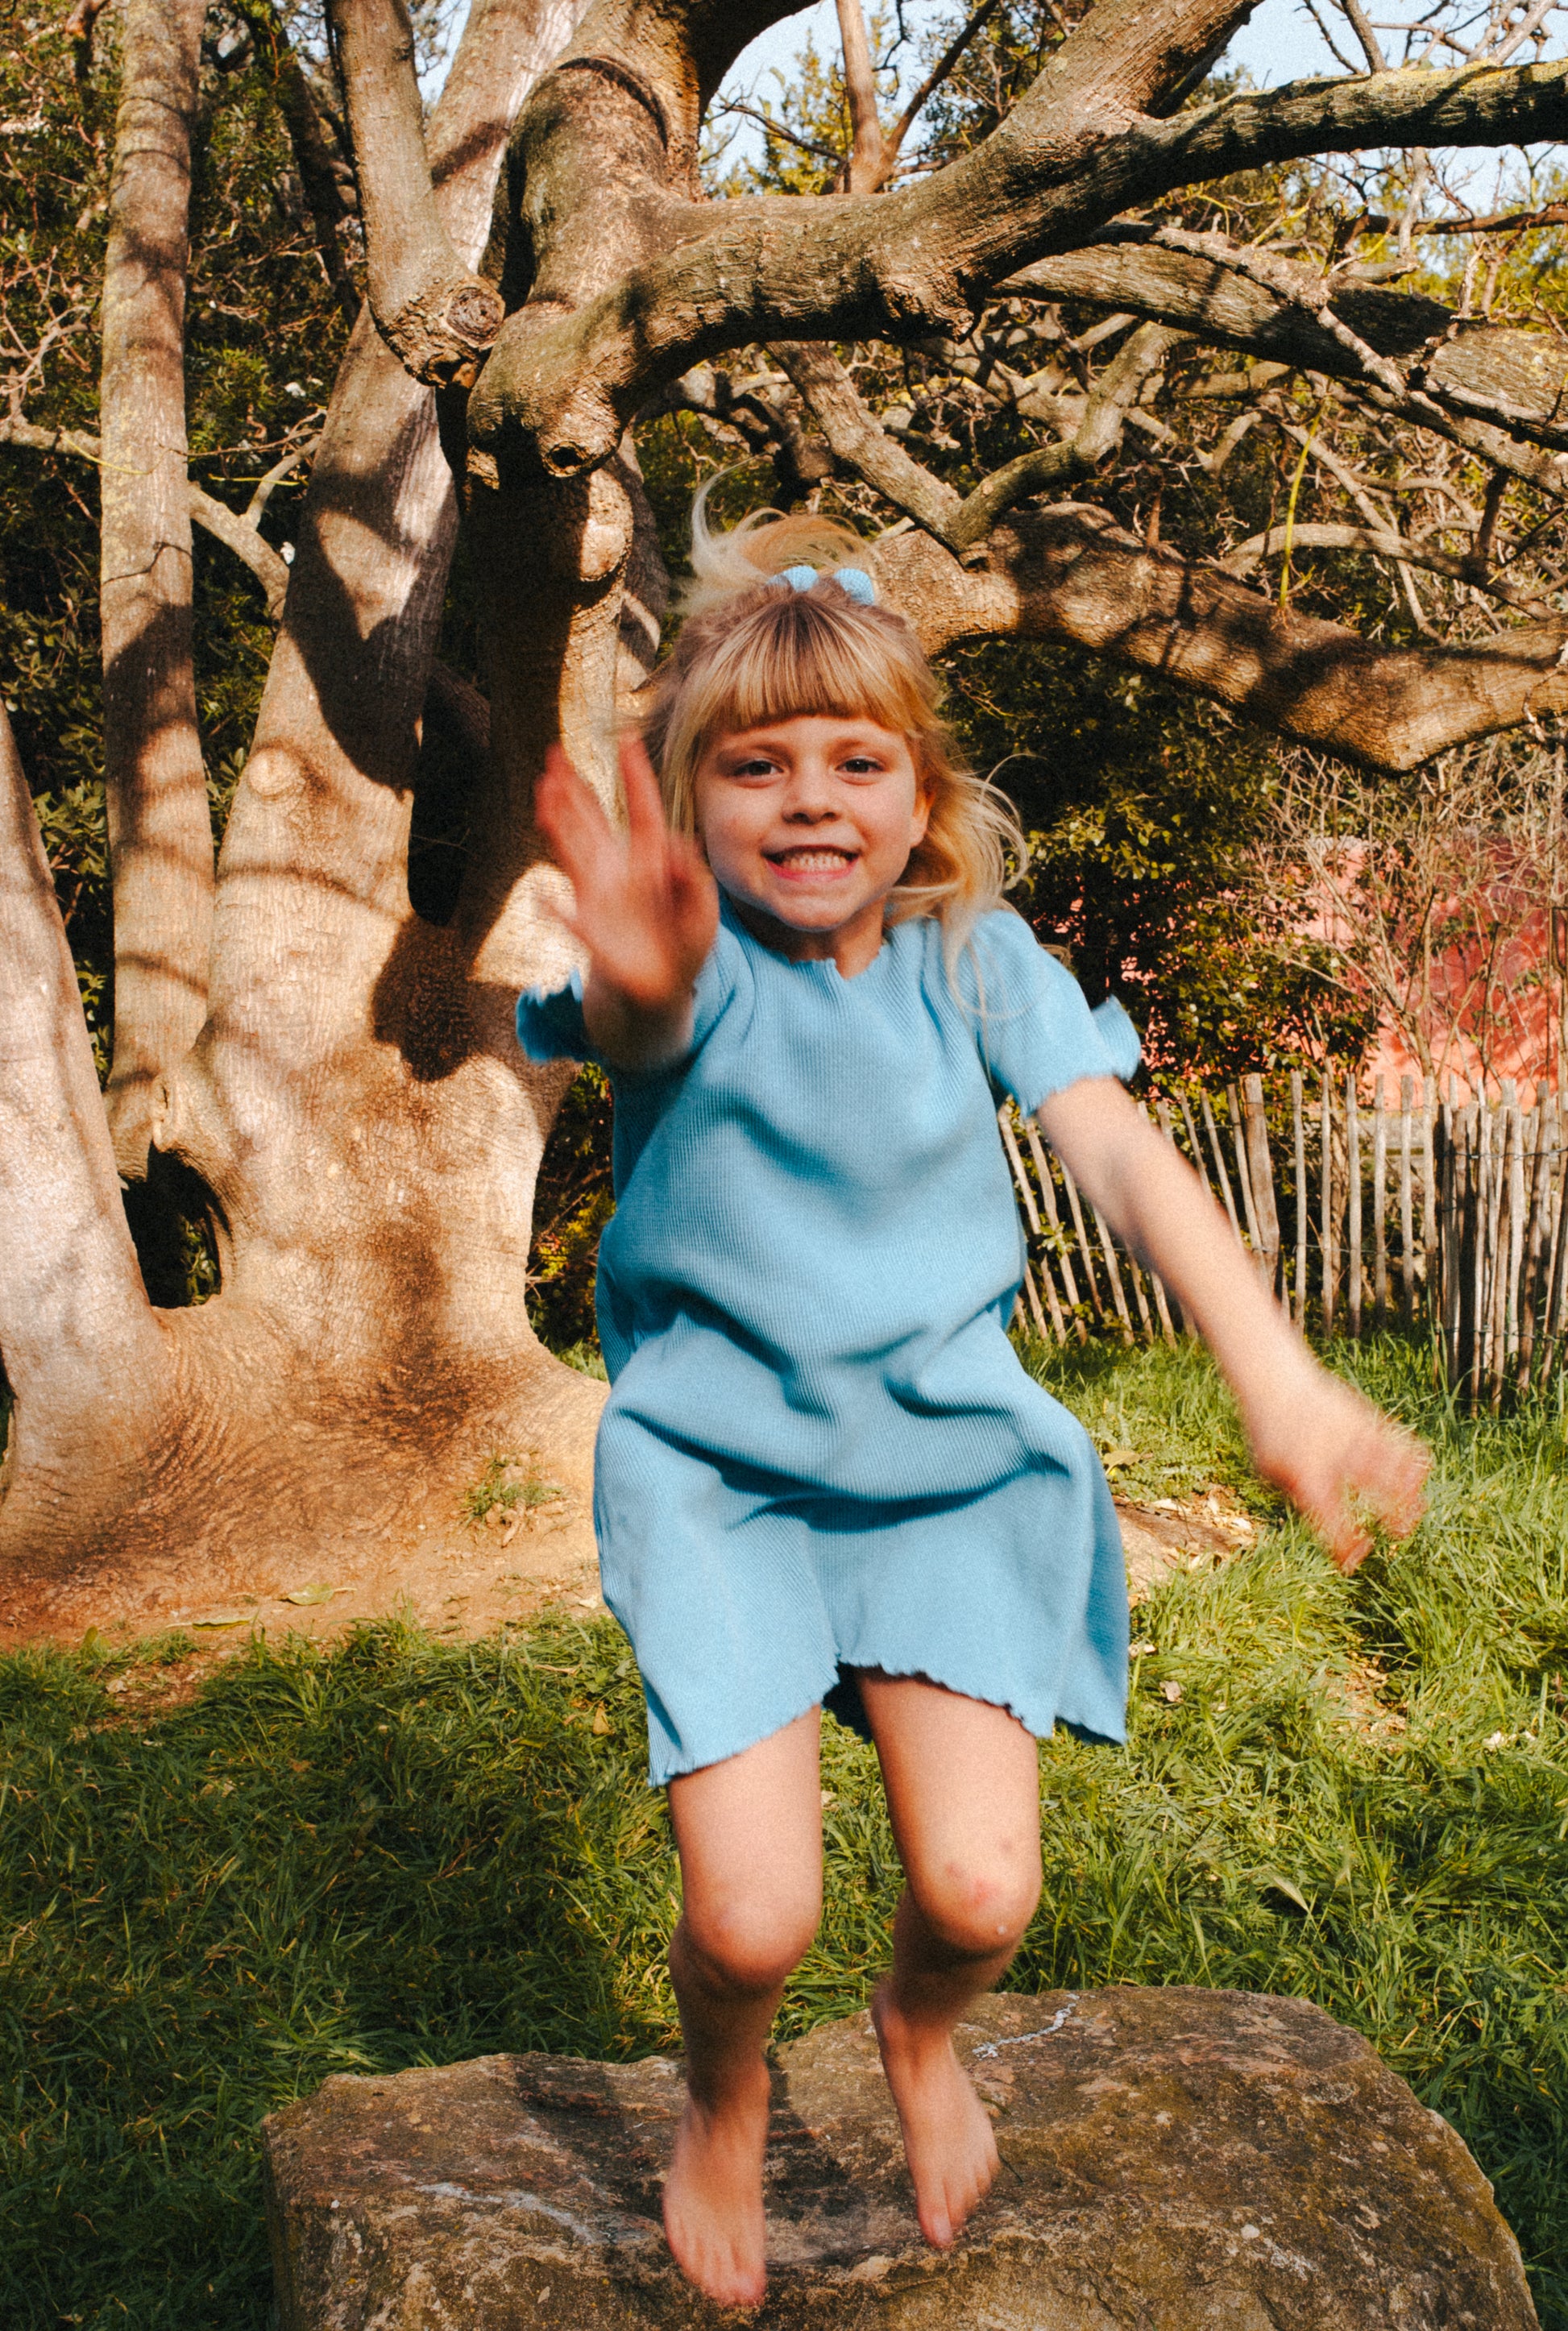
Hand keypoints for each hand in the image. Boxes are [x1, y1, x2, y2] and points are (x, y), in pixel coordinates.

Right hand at [535, 735, 717, 1031]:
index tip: (628, 741)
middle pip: (591, 822)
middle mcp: (618, 871)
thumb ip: (695, 879)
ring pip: (573, 852)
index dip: (636, 778)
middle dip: (573, 789)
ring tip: (542, 792)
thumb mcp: (704, 910)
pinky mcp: (591, 931)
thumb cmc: (685, 946)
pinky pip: (573, 920)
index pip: (643, 812)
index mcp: (652, 862)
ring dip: (557, 824)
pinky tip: (543, 896)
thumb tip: (680, 847)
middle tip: (552, 754)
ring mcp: (599, 897)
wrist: (662, 991)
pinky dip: (559, 912)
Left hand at [1245, 1366, 1428, 1572]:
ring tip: (1419, 1508)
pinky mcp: (1364, 1418)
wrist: (1275, 1381)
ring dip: (1408, 1489)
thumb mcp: (1265, 1470)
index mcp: (1307, 1477)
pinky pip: (1395, 1440)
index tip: (1353, 1562)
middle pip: (1371, 1490)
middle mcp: (1334, 1457)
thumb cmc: (1267, 1433)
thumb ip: (1292, 1495)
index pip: (1332, 1521)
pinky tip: (1420, 1471)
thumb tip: (1319, 1519)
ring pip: (1392, 1465)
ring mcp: (1353, 1436)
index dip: (1344, 1546)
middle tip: (1401, 1534)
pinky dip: (1410, 1457)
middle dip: (1391, 1514)